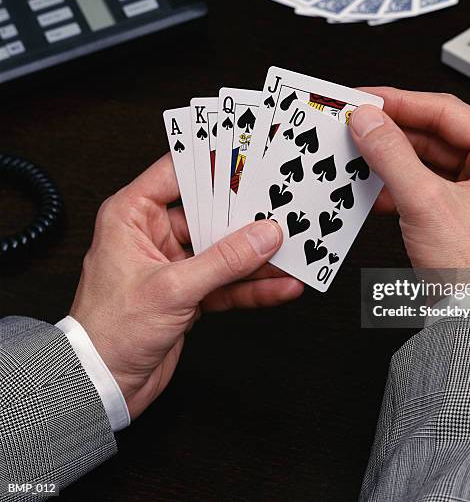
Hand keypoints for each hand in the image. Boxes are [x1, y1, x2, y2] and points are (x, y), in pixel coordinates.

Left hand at [69, 154, 302, 418]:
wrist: (102, 384)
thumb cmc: (108, 332)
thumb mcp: (172, 288)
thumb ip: (223, 261)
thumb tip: (263, 236)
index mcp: (132, 216)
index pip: (176, 174)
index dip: (212, 165)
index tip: (247, 159)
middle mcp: (154, 234)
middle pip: (210, 214)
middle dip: (247, 216)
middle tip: (281, 207)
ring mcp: (175, 264)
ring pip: (225, 251)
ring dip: (258, 257)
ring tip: (292, 251)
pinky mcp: (190, 291)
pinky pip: (228, 281)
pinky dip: (254, 286)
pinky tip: (281, 286)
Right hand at [350, 88, 469, 301]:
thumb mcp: (425, 203)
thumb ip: (391, 154)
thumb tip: (367, 120)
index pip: (446, 111)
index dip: (400, 102)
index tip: (366, 98)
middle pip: (434, 133)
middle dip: (391, 131)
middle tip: (356, 123)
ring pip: (424, 158)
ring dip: (390, 158)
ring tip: (358, 152)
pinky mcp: (459, 209)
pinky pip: (422, 183)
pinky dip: (395, 183)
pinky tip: (371, 185)